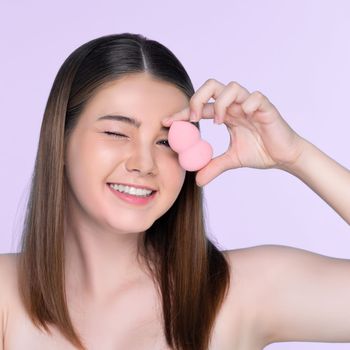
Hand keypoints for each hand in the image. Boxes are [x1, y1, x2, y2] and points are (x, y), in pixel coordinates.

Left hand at [162, 79, 305, 186]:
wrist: (284, 157)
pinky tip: (245, 116)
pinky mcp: (266, 107)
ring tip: (220, 122)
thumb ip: (214, 166)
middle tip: (194, 118)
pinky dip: (248, 104)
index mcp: (226, 114)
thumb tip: (197, 181)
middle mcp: (236, 105)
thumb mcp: (232, 160)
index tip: (167, 122)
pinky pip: (255, 97)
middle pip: (212, 86)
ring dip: (221, 103)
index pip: (201, 107)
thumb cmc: (261, 152)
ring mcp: (251, 104)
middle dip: (198, 98)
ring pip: (232, 87)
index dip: (182, 112)